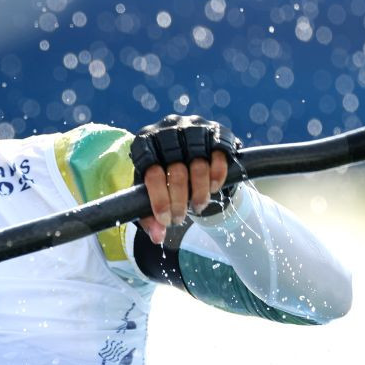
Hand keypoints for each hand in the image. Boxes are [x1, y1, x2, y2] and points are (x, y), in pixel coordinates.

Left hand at [129, 114, 238, 242]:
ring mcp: (193, 127)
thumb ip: (150, 217)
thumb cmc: (165, 178)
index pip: (151, 173)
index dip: (160, 200)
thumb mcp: (152, 193)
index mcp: (144, 142)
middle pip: (176, 171)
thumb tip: (158, 237)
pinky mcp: (216, 130)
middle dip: (180, 201)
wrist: (190, 157)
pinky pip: (220, 155)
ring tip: (197, 207)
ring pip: (199, 164)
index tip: (166, 220)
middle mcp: (167, 129)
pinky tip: (214, 188)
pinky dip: (217, 176)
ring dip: (200, 193)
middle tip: (181, 219)